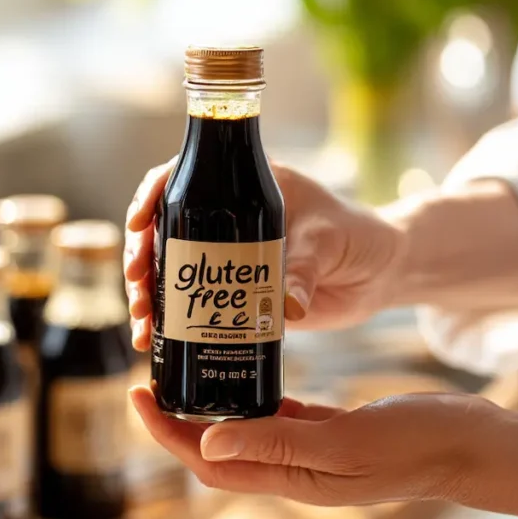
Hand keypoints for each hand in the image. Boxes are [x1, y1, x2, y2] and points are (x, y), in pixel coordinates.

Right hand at [123, 159, 405, 349]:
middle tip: (139, 288)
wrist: (378, 274)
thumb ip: (305, 269)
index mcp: (246, 183)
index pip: (185, 176)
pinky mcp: (232, 291)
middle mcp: (227, 215)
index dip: (152, 197)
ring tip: (143, 326)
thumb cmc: (358, 237)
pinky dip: (170, 321)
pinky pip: (191, 301)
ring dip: (149, 296)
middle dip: (141, 259)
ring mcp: (225, 254)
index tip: (139, 225)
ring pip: (170, 268)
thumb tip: (285, 308)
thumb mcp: (329, 243)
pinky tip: (154, 342)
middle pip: (165, 228)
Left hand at [129, 386, 492, 505]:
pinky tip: (247, 370)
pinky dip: (255, 397)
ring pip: (246, 431)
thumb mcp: (344, 443)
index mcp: (294, 477)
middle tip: (153, 378)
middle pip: (219, 449)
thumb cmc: (418, 446)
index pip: (211, 462)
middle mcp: (296, 468)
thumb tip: (207, 441)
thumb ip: (278, 443)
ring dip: (212, 407)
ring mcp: (314, 450)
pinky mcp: (332, 429)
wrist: (471, 444)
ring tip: (188, 371)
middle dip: (178, 420)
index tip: (140, 396)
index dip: (169, 434)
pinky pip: (279, 416)